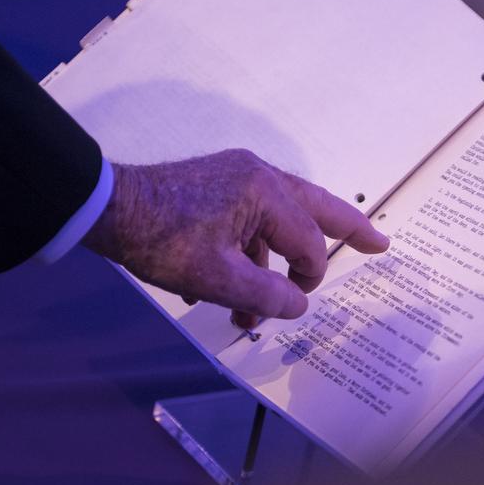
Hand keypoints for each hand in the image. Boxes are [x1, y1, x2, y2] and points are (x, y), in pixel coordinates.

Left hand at [82, 149, 389, 327]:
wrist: (105, 209)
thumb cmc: (161, 241)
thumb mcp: (218, 279)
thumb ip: (267, 294)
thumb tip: (299, 304)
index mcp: (266, 192)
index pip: (309, 242)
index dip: (307, 278)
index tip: (292, 305)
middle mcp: (258, 175)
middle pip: (316, 208)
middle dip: (347, 231)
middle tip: (379, 244)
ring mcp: (236, 176)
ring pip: (277, 220)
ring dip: (272, 264)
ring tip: (255, 309)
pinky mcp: (215, 184)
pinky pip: (249, 219)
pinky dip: (247, 253)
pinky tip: (224, 288)